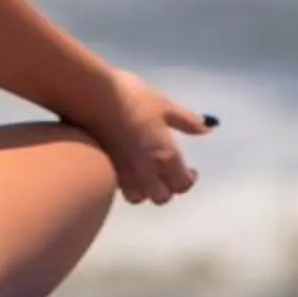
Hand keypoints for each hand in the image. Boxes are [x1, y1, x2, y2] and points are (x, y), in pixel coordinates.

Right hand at [98, 69, 208, 205]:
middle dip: (168, 188)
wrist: (91, 98)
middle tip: (169, 174)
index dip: (189, 180)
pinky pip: (120, 188)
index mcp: (165, 158)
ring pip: (138, 198)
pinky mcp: (104, 170)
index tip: (191, 171)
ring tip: (146, 175)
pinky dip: (127, 184)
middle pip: (161, 197)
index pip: (182, 184)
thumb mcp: (164, 105)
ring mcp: (122, 175)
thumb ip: (187, 121)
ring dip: (146, 191)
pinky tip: (126, 168)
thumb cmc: (132, 99)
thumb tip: (207, 129)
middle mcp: (145, 173)